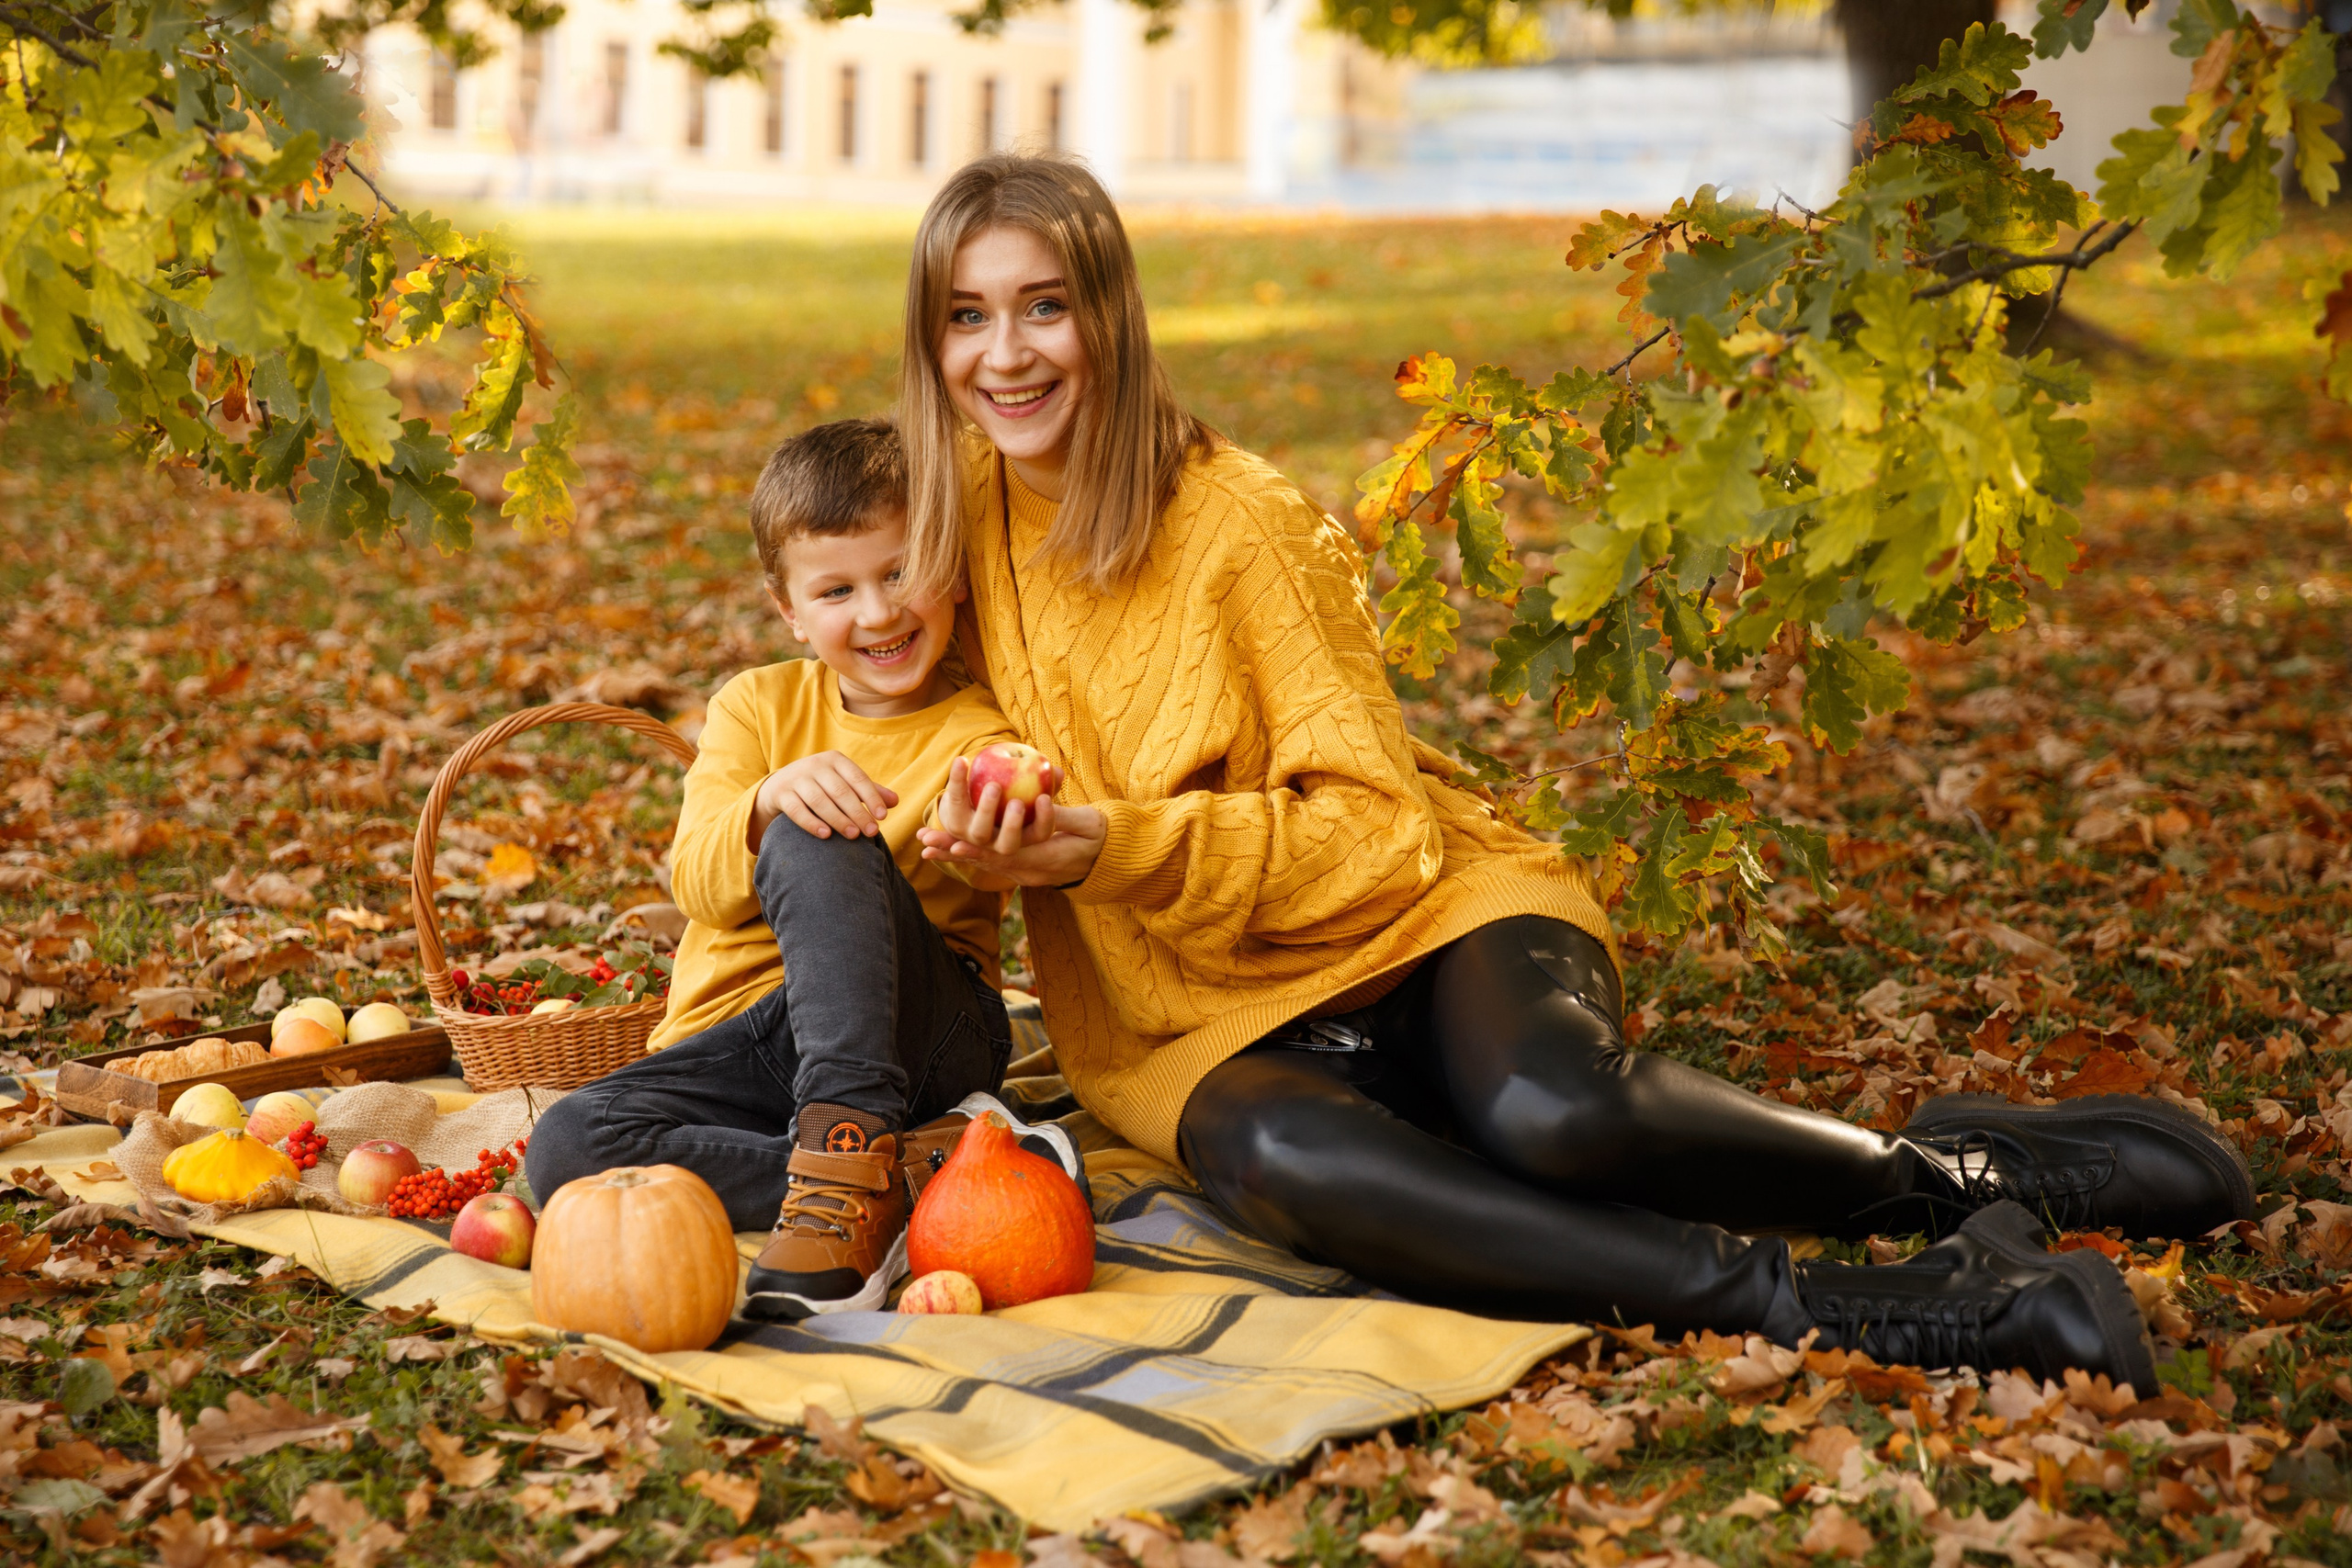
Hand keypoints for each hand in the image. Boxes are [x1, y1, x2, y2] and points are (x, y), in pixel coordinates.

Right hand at [748, 752, 897, 849]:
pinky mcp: (781, 793)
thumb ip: (868, 792)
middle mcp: (815, 765)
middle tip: (871, 832)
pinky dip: (812, 823)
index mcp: (835, 760)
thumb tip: (895, 801)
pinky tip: (826, 835)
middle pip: (840, 791)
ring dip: (838, 819)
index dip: (872, 797)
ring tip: (853, 835)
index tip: (883, 817)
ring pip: (819, 800)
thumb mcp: (843, 783)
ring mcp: (796, 778)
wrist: (779, 786)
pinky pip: (797, 810)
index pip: (857, 778)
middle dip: (858, 812)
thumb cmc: (821, 786)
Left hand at [917, 756, 1106, 887]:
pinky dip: (966, 854)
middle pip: (986, 862)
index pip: (1008, 856)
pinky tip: (942, 848)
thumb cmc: (1101, 838)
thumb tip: (1043, 791)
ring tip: (925, 846)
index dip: (980, 851)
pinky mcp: (1021, 868)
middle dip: (956, 851)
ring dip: (954, 854)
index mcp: (1045, 861)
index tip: (957, 842)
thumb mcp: (1088, 825)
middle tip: (928, 841)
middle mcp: (1029, 872)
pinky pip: (989, 862)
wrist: (1107, 861)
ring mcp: (1024, 873)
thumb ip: (1063, 812)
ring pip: (984, 864)